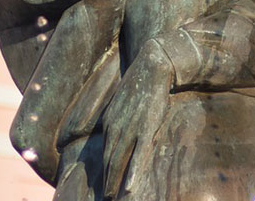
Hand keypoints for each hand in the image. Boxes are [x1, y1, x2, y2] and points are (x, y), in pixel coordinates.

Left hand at [102, 39, 173, 198]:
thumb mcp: (121, 101)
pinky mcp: (146, 128)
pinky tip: (129, 187)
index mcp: (109, 120)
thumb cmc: (139, 83)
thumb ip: (117, 118)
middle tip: (105, 197)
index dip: (103, 169)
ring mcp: (130, 128)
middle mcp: (116, 126)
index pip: (104, 151)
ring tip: (113, 197)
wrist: (152, 67)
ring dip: (115, 181)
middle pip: (109, 160)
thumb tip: (114, 132)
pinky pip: (138, 155)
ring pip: (119, 161)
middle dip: (106, 180)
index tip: (102, 183)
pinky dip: (132, 173)